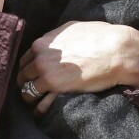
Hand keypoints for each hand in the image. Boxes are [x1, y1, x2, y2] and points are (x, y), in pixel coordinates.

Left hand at [17, 21, 138, 113]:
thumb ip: (56, 37)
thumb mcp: (71, 28)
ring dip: (31, 97)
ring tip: (37, 101)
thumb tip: (52, 41)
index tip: (32, 74)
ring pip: (27, 91)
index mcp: (43, 42)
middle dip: (26, 82)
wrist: (115, 49)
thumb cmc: (98, 36)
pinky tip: (42, 110)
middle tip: (33, 89)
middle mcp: (41, 56)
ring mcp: (47, 73)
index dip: (28, 68)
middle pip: (23, 75)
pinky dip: (40, 109)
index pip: (24, 59)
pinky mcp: (57, 88)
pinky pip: (40, 104)